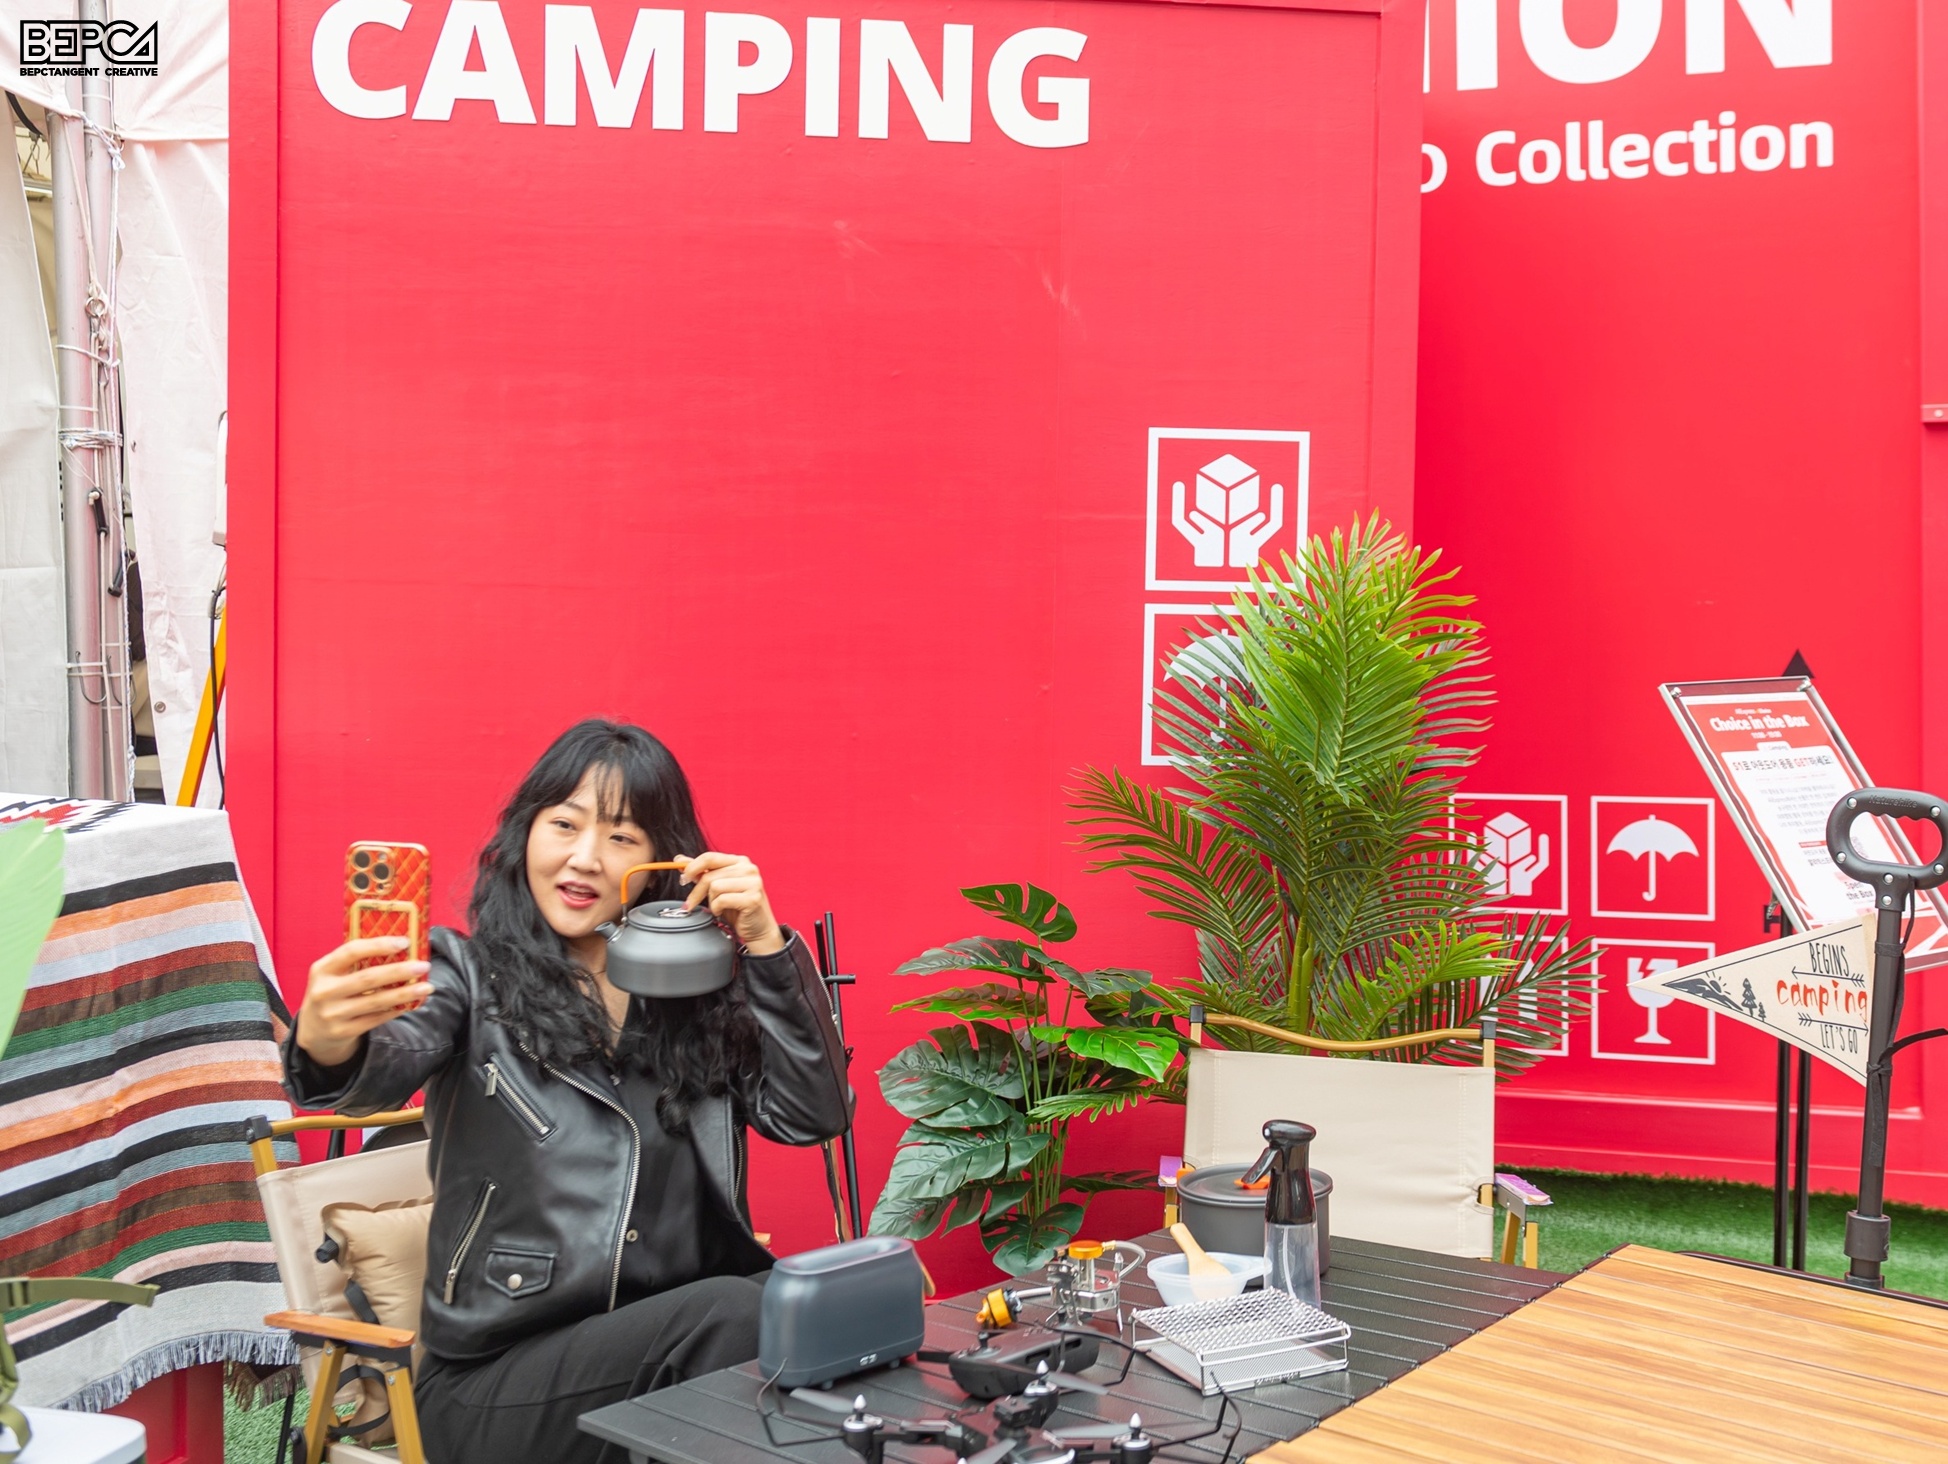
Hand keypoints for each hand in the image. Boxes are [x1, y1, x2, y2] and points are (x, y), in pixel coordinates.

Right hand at [296, 938, 432, 1067]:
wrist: (313, 1030)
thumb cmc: (332, 991)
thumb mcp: (333, 973)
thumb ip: (357, 960)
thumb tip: (401, 946)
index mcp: (322, 969)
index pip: (351, 951)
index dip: (379, 945)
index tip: (405, 942)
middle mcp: (324, 991)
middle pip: (368, 978)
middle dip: (399, 971)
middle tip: (423, 966)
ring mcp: (333, 1014)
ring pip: (376, 1002)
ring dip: (405, 993)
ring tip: (427, 987)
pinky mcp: (343, 1032)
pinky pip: (376, 1019)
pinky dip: (397, 1010)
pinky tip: (412, 1003)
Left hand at [680, 851, 785, 954]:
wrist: (758, 929)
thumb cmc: (737, 909)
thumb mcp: (718, 887)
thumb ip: (702, 872)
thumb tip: (680, 860)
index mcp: (740, 861)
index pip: (709, 857)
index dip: (692, 867)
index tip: (683, 879)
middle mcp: (748, 868)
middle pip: (709, 875)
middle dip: (696, 891)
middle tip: (690, 903)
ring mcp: (753, 882)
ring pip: (715, 887)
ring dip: (710, 901)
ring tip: (717, 907)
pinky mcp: (752, 898)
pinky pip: (722, 900)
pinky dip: (717, 909)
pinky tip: (722, 912)